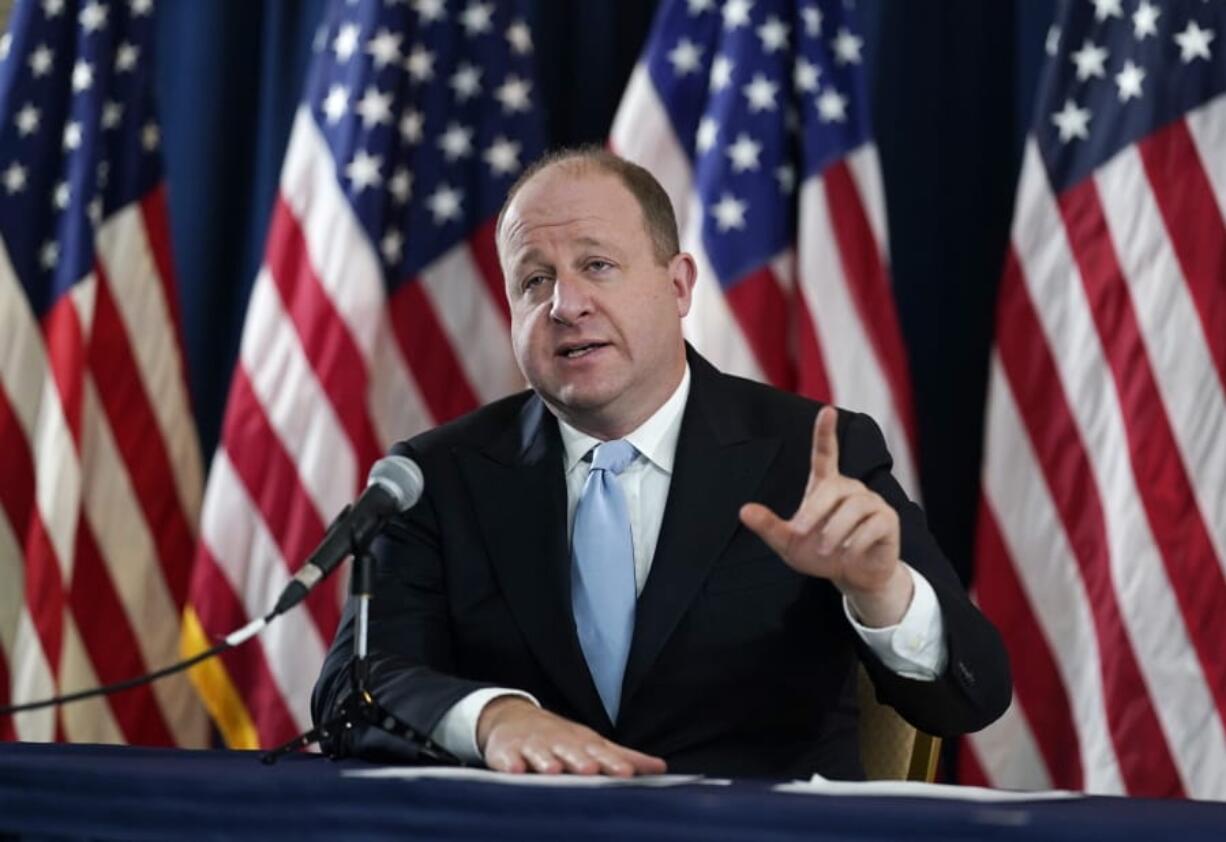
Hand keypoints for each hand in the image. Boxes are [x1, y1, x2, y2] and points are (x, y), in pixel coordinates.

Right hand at [476, 697, 666, 776]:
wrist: (514, 717)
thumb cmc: (562, 738)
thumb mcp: (592, 743)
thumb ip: (624, 757)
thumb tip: (661, 768)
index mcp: (582, 742)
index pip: (600, 753)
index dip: (612, 763)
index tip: (626, 774)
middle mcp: (559, 742)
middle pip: (570, 751)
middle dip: (580, 760)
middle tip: (589, 770)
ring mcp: (532, 746)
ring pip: (540, 754)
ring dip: (545, 761)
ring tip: (552, 771)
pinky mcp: (506, 752)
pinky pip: (507, 759)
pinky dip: (510, 764)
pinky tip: (514, 771)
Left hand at [738, 406, 911, 625]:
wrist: (853, 577)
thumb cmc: (819, 554)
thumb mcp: (788, 543)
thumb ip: (768, 526)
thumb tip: (743, 511)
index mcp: (825, 487)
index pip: (825, 454)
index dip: (825, 432)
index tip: (827, 410)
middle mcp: (850, 488)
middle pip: (833, 488)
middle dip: (814, 511)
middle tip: (801, 533)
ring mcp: (871, 502)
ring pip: (853, 508)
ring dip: (834, 532)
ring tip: (826, 550)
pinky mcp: (887, 519)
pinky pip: (872, 525)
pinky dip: (856, 543)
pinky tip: (849, 553)